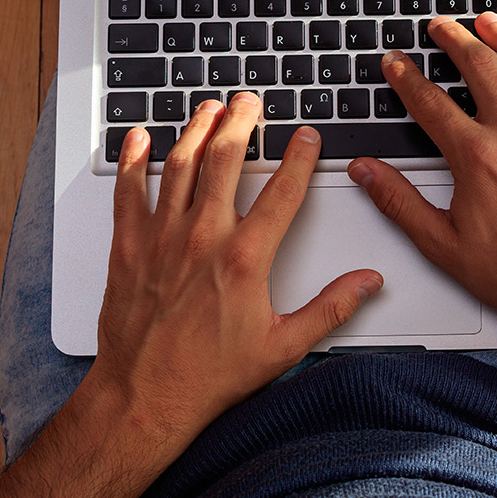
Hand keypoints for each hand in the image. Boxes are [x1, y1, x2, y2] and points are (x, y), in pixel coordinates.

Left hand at [89, 95, 382, 442]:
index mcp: (245, 259)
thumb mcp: (284, 346)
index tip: (306, 137)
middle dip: (241, 122)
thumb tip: (368, 283)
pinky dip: (134, 160)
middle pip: (226, 160)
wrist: (145, 397)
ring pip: (180, 165)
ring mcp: (162, 238)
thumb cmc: (209, 377)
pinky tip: (140, 138)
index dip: (300, 157)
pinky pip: (129, 191)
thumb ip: (331, 308)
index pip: (283, 191)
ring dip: (196, 129)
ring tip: (208, 107)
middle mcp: (203, 238)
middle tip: (249, 101)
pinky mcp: (128, 247)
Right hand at [345, 13, 496, 369]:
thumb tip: (365, 172)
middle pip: (481, 67)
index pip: (430, 102)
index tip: (396, 62)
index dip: (407, 77)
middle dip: (455, 39)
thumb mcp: (440, 243)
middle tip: (441, 25)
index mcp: (476, 158)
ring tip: (487, 21)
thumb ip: (397, 201)